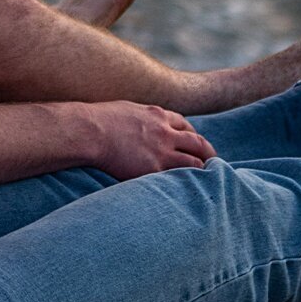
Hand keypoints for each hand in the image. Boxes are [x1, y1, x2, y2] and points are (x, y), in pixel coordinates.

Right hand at [89, 102, 216, 178]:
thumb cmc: (95, 120)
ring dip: (202, 170)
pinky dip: (187, 183)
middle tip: (213, 162)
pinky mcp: (153, 169)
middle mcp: (164, 131)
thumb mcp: (123, 110)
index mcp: (156, 114)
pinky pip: (178, 178)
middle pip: (197, 142)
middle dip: (208, 152)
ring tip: (207, 181)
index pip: (184, 124)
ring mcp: (161, 151)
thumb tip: (133, 122)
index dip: (192, 134)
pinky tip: (190, 191)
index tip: (194, 143)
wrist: (87, 130)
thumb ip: (135, 117)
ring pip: (194, 162)